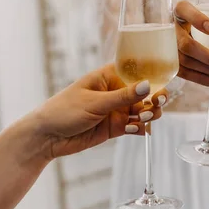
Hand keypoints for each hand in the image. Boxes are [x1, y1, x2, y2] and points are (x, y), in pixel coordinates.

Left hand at [30, 64, 166, 158]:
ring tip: (144, 118)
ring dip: (149, 115)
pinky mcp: (115, 127)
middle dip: (155, 98)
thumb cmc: (63, 110)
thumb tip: (148, 85)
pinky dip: (140, 128)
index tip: (162, 83)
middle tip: (157, 104)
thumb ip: (123, 96)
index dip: (153, 75)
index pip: (137, 71)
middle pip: (145, 93)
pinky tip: (135, 130)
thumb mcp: (95, 102)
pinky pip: (135, 126)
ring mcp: (116, 110)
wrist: (46, 137)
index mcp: (109, 76)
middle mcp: (116, 92)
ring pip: (143, 110)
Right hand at [174, 0, 208, 86]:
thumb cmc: (197, 26)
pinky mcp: (169, 62)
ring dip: (208, 70)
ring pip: (185, 61)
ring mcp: (166, 46)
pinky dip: (201, 79)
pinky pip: (183, 72)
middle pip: (187, 45)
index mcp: (180, 11)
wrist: (175, 33)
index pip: (185, 10)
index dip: (198, 20)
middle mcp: (170, 28)